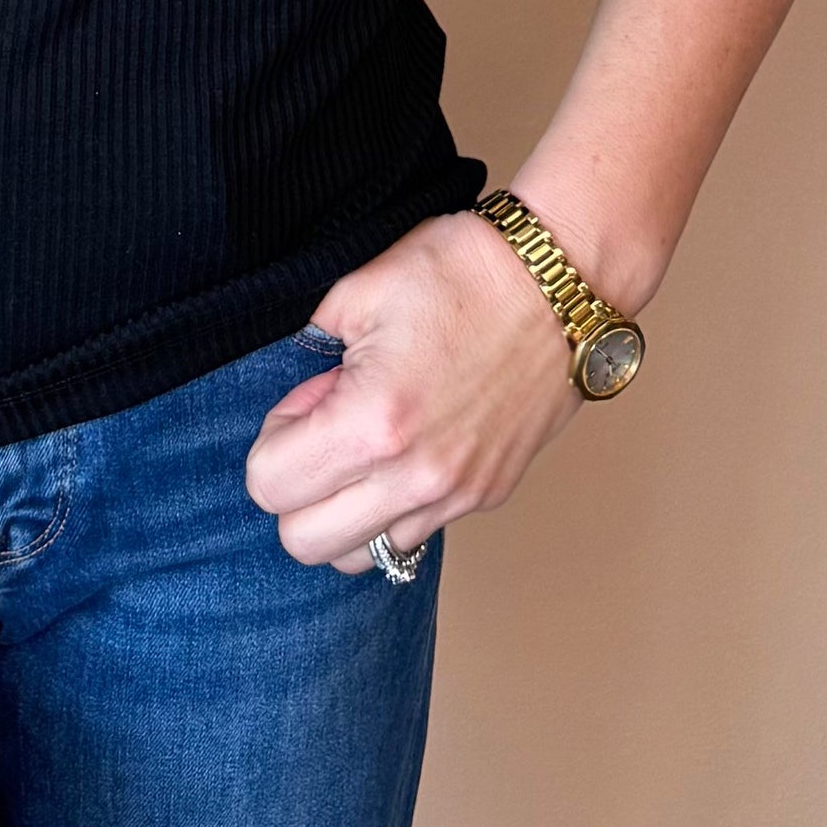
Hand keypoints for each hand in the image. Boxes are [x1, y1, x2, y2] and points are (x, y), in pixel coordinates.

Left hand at [244, 210, 581, 569]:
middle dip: (296, 489)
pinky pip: (416, 533)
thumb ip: (308, 352)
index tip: (307, 400)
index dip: (273, 438)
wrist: (558, 281)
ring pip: (362, 554)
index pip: (268, 486)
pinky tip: (409, 445)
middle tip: (325, 428)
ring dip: (345, 510)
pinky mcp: (488, 495)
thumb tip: (302, 400)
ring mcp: (457, 495)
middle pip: (306, 543)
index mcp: (371, 424)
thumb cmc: (461, 272)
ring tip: (368, 443)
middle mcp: (414, 477)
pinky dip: (394, 505)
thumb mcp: (355, 293)